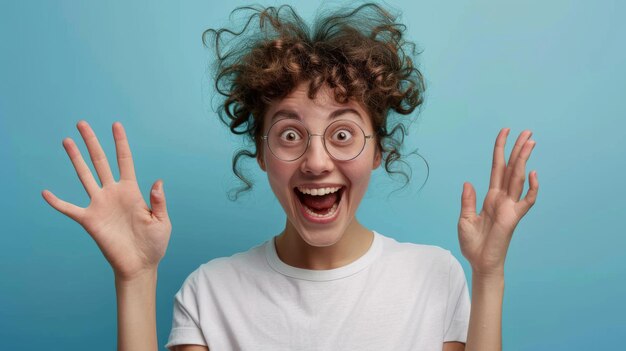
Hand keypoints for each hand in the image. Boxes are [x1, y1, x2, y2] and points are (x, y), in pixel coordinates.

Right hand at [42, 121, 171, 280]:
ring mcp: (100, 205)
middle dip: (92, 143)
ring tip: (67, 141)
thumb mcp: (162, 221)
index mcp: (132, 191)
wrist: (140, 265)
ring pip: (84, 176)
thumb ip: (158, 201)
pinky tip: (45, 193)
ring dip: (75, 159)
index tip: (116, 125)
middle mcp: (113, 193)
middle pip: (100, 162)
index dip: (120, 143)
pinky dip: (57, 202)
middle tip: (82, 123)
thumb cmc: (154, 244)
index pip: (125, 161)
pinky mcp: (90, 220)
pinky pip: (70, 209)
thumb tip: (157, 181)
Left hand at [458, 128, 537, 276]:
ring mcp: (510, 206)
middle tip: (527, 131)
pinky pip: (526, 201)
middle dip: (518, 149)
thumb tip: (468, 182)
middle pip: (512, 168)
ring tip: (530, 142)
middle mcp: (502, 198)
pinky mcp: (514, 217)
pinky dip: (531, 188)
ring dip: (524, 160)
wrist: (479, 262)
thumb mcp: (464, 219)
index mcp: (491, 196)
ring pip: (519, 178)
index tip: (505, 132)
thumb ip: (468, 200)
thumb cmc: (473, 243)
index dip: (500, 150)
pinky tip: (532, 174)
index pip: (497, 167)